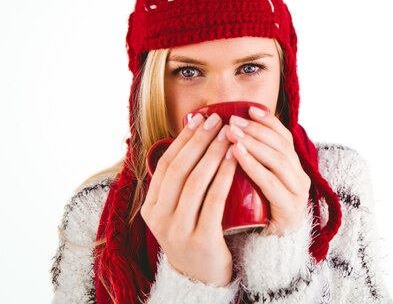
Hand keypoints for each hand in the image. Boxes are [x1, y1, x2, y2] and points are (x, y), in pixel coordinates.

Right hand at [141, 113, 235, 285]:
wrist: (203, 279)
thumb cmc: (196, 234)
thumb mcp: (178, 210)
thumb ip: (180, 182)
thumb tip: (193, 137)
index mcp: (151, 206)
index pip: (167, 164)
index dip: (184, 139)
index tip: (201, 118)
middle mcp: (159, 218)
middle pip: (180, 169)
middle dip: (200, 140)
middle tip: (218, 119)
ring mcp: (177, 230)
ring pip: (195, 182)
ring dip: (213, 153)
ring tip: (229, 134)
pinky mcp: (200, 239)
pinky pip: (213, 201)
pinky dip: (224, 176)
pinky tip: (235, 160)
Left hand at [226, 106, 311, 234]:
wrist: (265, 252)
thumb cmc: (255, 214)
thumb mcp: (253, 183)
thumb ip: (248, 161)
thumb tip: (224, 130)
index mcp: (293, 168)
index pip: (284, 137)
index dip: (268, 122)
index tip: (248, 109)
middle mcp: (300, 178)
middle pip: (281, 146)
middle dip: (256, 130)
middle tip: (232, 121)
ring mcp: (297, 194)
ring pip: (279, 161)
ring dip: (253, 143)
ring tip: (231, 133)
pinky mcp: (289, 211)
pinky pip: (272, 184)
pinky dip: (253, 166)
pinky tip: (236, 155)